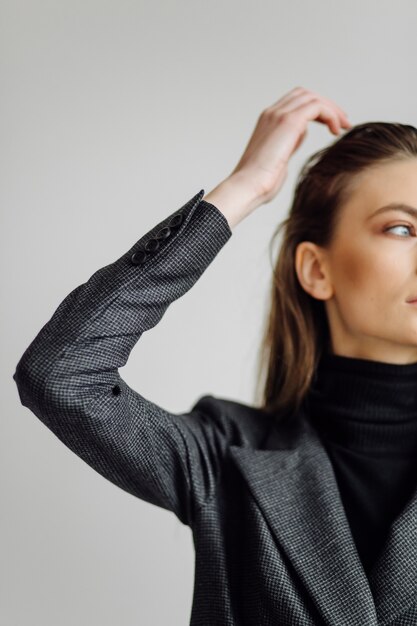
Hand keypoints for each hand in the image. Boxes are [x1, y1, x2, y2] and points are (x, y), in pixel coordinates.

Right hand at [229, 86, 351, 204]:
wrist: (248, 187)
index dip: (317, 110)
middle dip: (327, 106)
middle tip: (343, 123)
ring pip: (312, 98)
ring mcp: (278, 114)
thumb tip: (296, 141)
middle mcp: (272, 113)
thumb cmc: (261, 183)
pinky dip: (330, 115)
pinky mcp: (288, 121)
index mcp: (268, 122)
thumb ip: (286, 146)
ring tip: (343, 126)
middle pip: (306, 95)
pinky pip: (317, 107)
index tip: (332, 126)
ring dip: (332, 109)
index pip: (296, 103)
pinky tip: (335, 131)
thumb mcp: (277, 160)